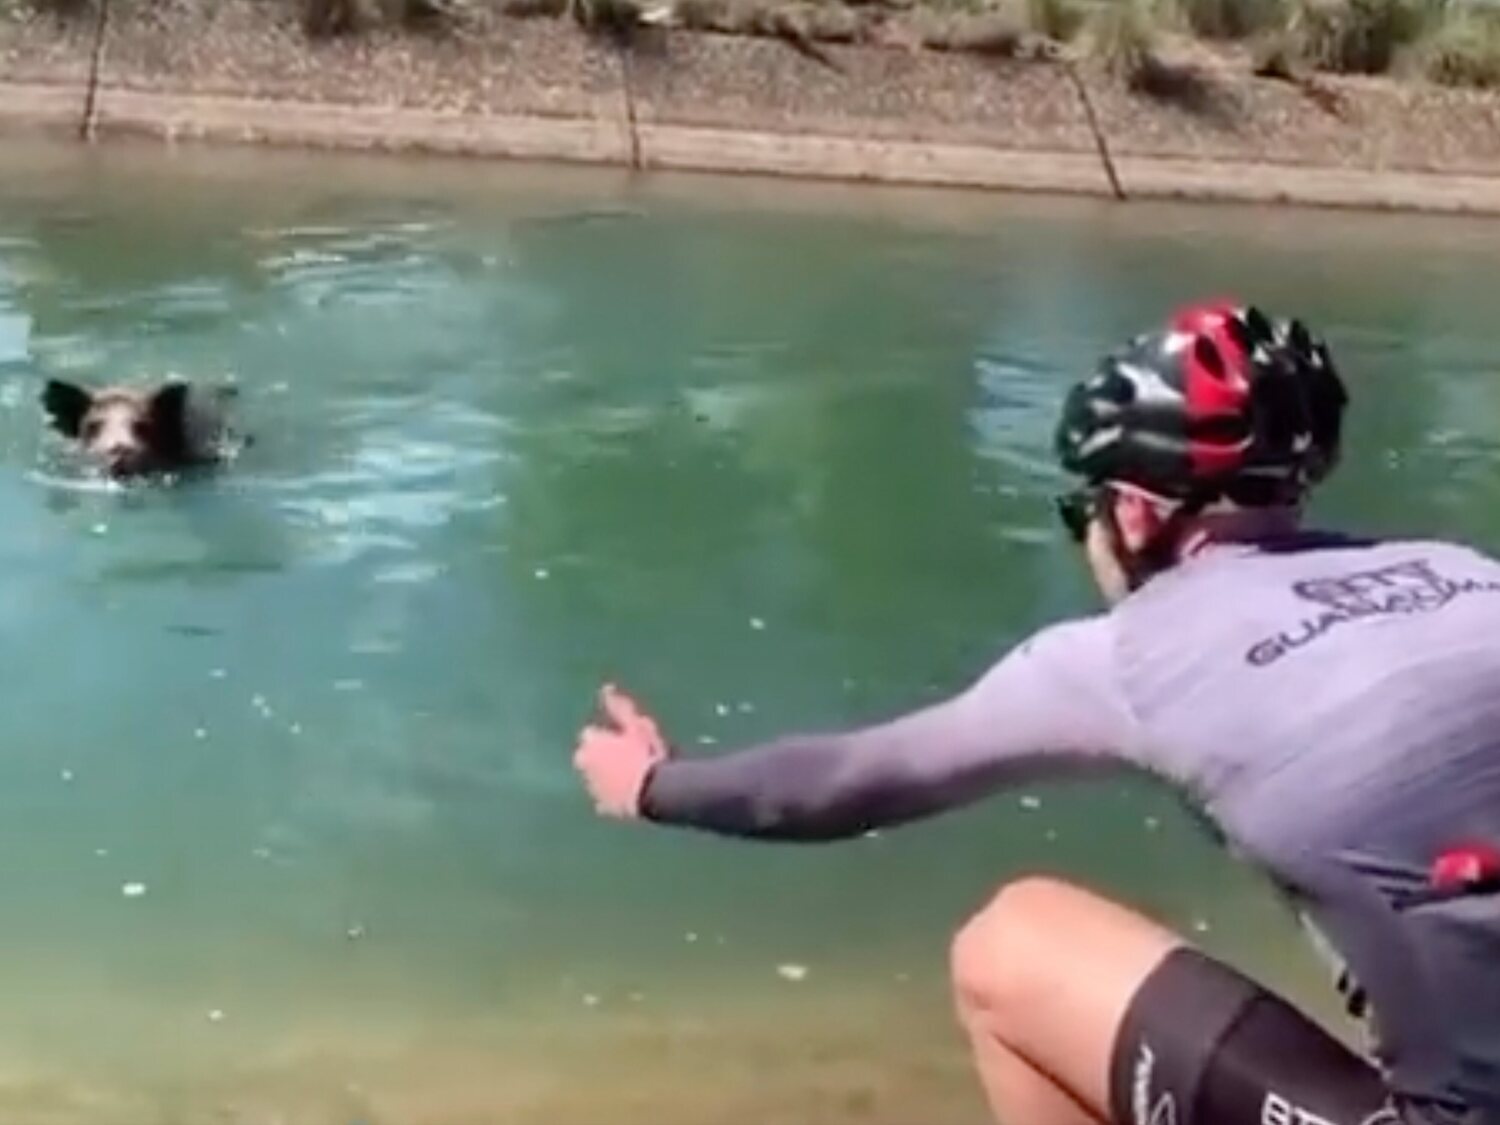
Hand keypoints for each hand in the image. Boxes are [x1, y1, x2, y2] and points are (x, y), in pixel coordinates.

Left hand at [573, 683, 670, 817]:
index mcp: (591, 742)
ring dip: (606, 776)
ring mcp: (592, 787)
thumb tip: (606, 687)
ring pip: (595, 778)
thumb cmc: (644, 754)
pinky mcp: (603, 806)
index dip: (606, 738)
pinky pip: (605, 800)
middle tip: (624, 759)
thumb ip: (619, 707)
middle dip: (599, 757)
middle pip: (587, 757)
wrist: (652, 792)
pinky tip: (629, 796)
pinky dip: (613, 798)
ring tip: (631, 777)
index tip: (621, 740)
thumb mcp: (636, 725)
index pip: (590, 735)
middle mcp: (585, 765)